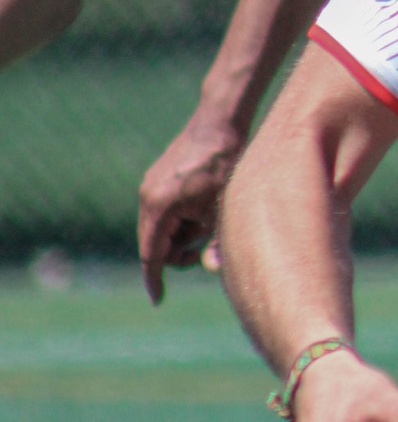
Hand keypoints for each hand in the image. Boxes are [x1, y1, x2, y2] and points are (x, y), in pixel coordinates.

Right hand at [138, 108, 246, 302]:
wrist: (221, 121)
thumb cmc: (226, 164)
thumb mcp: (224, 208)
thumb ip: (216, 241)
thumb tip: (214, 269)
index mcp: (158, 207)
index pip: (151, 254)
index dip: (155, 279)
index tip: (158, 300)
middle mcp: (147, 196)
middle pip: (155, 242)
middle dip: (177, 254)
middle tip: (203, 251)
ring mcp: (151, 184)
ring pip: (161, 226)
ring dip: (182, 234)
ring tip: (209, 223)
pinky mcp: (160, 177)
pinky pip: (165, 210)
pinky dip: (181, 219)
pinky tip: (204, 209)